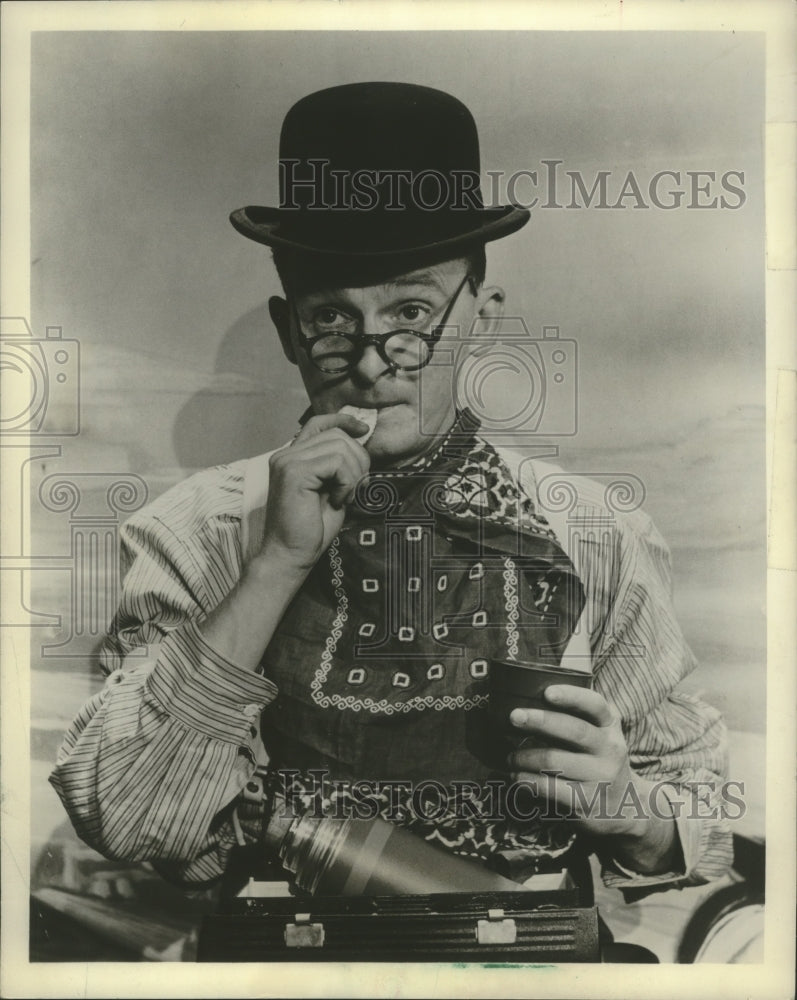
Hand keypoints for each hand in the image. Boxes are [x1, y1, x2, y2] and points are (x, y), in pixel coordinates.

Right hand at [262, 412, 370, 571]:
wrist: (290, 555)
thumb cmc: (311, 529)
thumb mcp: (331, 489)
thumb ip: (339, 466)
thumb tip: (361, 443)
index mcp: (293, 456)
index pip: (319, 422)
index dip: (343, 420)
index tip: (363, 430)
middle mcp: (286, 454)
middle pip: (337, 435)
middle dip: (358, 460)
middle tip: (354, 489)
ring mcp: (287, 461)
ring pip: (340, 446)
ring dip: (353, 474)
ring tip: (343, 497)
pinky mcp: (294, 472)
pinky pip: (337, 462)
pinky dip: (346, 482)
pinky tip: (337, 501)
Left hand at [507, 685, 677, 872]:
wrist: (628, 807)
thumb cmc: (599, 760)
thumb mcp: (600, 734)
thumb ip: (577, 715)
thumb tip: (530, 697)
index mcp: (610, 726)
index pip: (595, 705)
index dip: (571, 696)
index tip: (547, 692)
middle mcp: (610, 750)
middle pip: (574, 731)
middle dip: (540, 721)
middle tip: (514, 717)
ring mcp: (600, 777)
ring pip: (555, 760)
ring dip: (524, 756)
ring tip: (510, 757)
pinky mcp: (586, 802)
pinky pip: (549, 787)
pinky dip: (526, 780)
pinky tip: (516, 777)